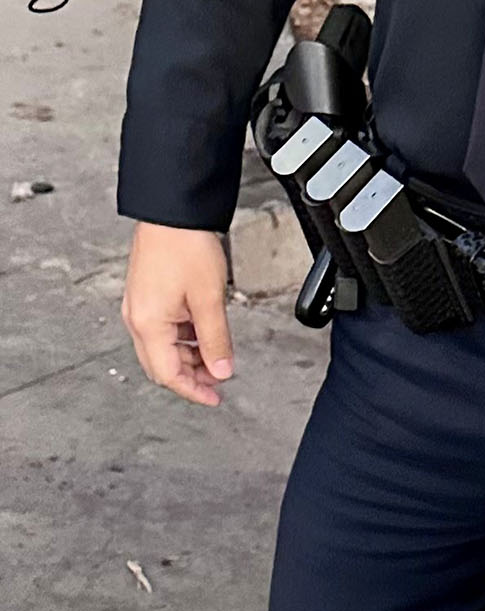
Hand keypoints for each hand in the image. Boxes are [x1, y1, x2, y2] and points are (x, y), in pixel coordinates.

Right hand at [123, 222, 234, 408]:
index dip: (194, 391)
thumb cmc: (185, 246)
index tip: (214, 398)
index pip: (169, 375)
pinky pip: (161, 329)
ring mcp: (138, 307)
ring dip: (188, 356)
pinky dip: (182, 338)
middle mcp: (136, 319)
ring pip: (162, 348)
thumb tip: (222, 370)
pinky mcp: (144, 295)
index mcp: (148, 324)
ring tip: (216, 354)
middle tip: (218, 378)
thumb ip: (216, 340)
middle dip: (191, 376)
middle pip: (162, 365)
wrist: (172, 212)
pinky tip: (202, 332)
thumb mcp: (210, 299)